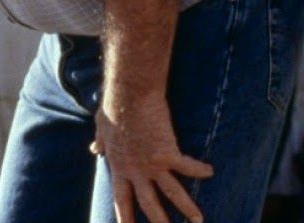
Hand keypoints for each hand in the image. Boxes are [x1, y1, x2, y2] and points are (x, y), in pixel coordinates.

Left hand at [91, 97, 213, 222]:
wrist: (128, 93)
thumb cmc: (113, 107)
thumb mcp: (101, 128)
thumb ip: (100, 142)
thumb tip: (94, 150)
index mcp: (119, 166)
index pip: (121, 198)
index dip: (124, 216)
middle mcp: (135, 170)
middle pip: (148, 204)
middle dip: (159, 222)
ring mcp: (151, 164)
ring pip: (172, 194)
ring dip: (187, 209)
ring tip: (198, 221)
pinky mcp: (167, 152)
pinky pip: (187, 167)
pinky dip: (199, 169)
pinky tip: (210, 171)